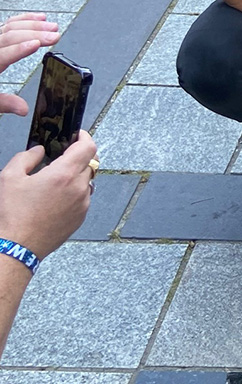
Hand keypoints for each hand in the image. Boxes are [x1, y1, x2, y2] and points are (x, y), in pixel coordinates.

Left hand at [0, 13, 60, 116]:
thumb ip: (4, 103)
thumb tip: (23, 108)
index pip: (3, 55)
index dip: (19, 49)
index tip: (37, 44)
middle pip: (9, 37)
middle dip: (34, 33)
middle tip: (54, 35)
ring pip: (10, 27)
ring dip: (33, 25)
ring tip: (52, 26)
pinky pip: (8, 24)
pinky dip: (24, 20)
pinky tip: (37, 18)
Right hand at [0, 131, 95, 259]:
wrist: (16, 248)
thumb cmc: (12, 214)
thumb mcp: (9, 177)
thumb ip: (26, 157)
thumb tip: (39, 150)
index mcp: (64, 174)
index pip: (88, 147)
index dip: (84, 137)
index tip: (76, 135)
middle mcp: (79, 188)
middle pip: (89, 163)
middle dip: (77, 157)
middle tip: (60, 158)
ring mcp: (83, 204)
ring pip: (87, 181)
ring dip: (76, 176)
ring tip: (54, 180)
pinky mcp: (80, 218)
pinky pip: (83, 198)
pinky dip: (74, 192)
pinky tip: (54, 198)